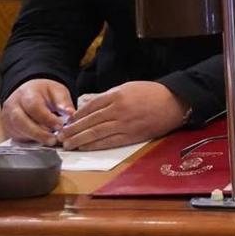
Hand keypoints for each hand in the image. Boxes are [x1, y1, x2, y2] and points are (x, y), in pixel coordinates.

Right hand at [0, 78, 74, 144]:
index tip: (59, 126)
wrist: (29, 92)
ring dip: (34, 138)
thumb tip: (71, 114)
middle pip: (20, 121)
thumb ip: (64, 103)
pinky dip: (30, 140)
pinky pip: (16, 137)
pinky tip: (42, 141)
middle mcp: (13, 105)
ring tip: (50, 141)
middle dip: (38, 133)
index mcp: (26, 93)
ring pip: (18, 131)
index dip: (46, 118)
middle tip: (53, 140)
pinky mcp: (8, 128)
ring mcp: (8, 118)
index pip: (33, 107)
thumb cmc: (44, 92)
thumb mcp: (57, 91)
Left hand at [57, 82, 188, 149]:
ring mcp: (124, 124)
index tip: (66, 122)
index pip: (89, 107)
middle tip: (59, 137)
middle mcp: (118, 110)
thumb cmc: (152, 93)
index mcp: (117, 95)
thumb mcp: (128, 87)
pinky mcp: (131, 136)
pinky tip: (85, 147)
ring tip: (67, 145)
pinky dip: (95, 145)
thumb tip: (90, 107)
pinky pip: (109, 142)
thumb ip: (109, 97)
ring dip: (79, 140)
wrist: (175, 103)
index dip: (76, 117)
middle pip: (89, 122)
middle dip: (72, 130)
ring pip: (95, 133)